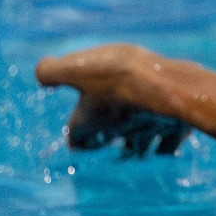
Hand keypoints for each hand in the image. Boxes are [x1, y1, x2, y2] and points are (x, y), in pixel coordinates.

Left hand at [36, 44, 192, 156]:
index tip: (78, 139)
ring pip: (139, 147)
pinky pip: (168, 145)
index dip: (75, 139)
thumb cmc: (116, 78)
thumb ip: (51, 72)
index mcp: (90, 120)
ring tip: (137, 145)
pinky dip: (165, 145)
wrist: (166, 87)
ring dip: (136, 147)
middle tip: (108, 140)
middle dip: (107, 143)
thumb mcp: (74, 67)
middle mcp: (117, 131)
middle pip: (108, 144)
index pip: (75, 139)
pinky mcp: (174, 129)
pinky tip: (166, 139)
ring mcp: (147, 132)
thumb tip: (41, 77)